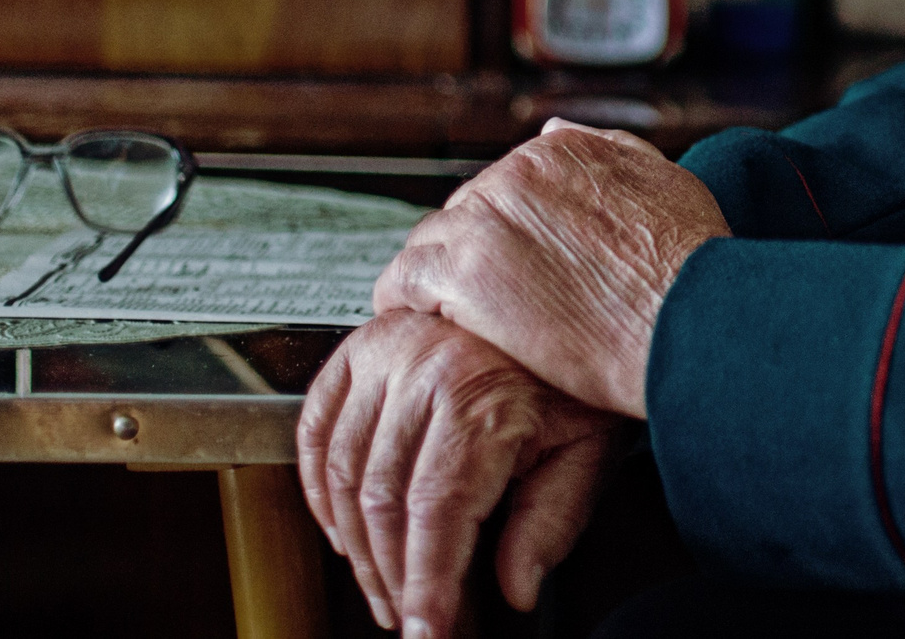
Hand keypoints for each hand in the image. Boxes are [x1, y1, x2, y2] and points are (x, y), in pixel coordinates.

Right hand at [298, 309, 616, 637]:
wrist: (565, 299)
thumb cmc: (573, 375)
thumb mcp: (588, 446)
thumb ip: (552, 521)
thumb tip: (517, 588)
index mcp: (481, 397)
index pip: (437, 513)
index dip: (427, 585)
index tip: (424, 632)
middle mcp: (425, 368)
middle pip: (383, 502)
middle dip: (393, 576)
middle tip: (410, 616)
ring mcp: (385, 354)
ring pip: (343, 474)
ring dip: (354, 545)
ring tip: (382, 585)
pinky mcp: (360, 349)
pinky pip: (316, 428)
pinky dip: (319, 485)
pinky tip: (342, 526)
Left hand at [373, 120, 729, 416]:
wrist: (687, 321)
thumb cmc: (692, 264)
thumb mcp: (666, 179)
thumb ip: (609, 147)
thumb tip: (552, 128)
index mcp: (559, 152)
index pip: (503, 185)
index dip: (508, 231)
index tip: (518, 266)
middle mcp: (514, 174)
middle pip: (462, 213)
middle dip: (471, 255)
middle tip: (491, 304)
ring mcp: (482, 222)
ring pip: (428, 245)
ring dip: (437, 280)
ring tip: (454, 321)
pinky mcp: (460, 275)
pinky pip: (402, 283)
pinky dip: (404, 304)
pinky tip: (423, 328)